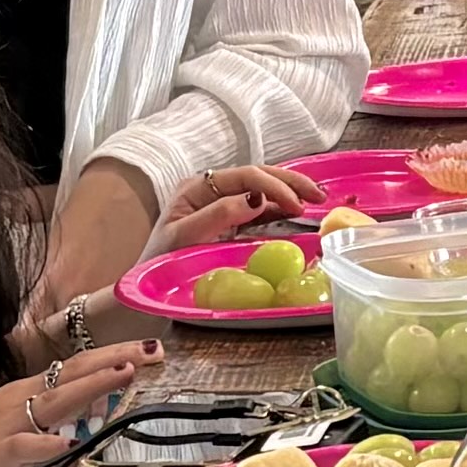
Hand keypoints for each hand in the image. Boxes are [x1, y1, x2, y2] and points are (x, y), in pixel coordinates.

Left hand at [150, 162, 315, 258]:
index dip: (275, 186)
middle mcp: (210, 190)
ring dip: (290, 192)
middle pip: (257, 176)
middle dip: (290, 182)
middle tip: (320, 195)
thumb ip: (217, 215)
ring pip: (262, 190)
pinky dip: (280, 208)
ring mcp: (220, 206)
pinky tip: (297, 212)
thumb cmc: (159, 264)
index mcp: (197, 187)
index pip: (245, 176)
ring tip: (317, 199)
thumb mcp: (184, 238)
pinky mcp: (228, 223)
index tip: (298, 205)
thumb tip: (257, 198)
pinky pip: (258, 210)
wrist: (146, 291)